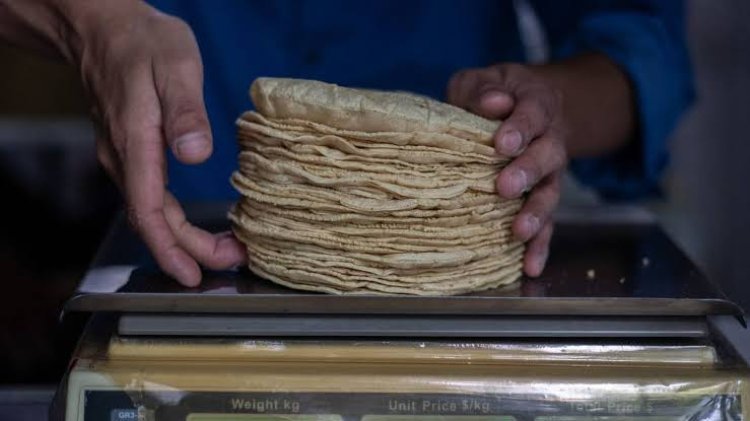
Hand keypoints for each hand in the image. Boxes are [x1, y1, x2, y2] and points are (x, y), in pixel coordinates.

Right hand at [71, 1, 244, 284]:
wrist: (104, 27)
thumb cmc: (142, 42)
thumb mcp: (175, 67)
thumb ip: (186, 112)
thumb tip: (198, 155)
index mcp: (135, 142)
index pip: (149, 210)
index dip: (171, 248)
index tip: (193, 275)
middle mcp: (124, 158)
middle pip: (152, 221)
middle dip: (188, 250)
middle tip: (231, 262)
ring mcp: (124, 157)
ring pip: (151, 212)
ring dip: (184, 238)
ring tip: (224, 248)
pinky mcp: (131, 152)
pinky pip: (151, 197)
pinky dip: (175, 219)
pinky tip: (197, 224)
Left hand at [447, 63, 567, 276]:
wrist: (532, 104)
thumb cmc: (496, 95)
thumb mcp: (483, 80)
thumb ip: (482, 89)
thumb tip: (494, 103)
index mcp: (536, 104)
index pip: (532, 113)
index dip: (519, 128)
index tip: (502, 142)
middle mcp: (550, 140)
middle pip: (547, 155)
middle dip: (528, 171)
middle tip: (505, 187)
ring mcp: (550, 172)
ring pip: (550, 192)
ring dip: (537, 213)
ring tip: (520, 232)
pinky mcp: (543, 197)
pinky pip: (548, 223)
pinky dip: (541, 245)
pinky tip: (530, 267)